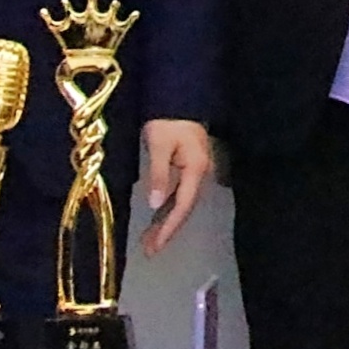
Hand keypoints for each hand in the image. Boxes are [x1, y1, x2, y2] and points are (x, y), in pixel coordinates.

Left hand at [137, 120, 211, 254]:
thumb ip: (158, 175)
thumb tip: (154, 205)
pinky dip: (167, 209)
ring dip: (166, 222)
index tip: (155, 246)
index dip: (169, 227)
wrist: (179, 98)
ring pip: (181, 203)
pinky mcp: (188, 168)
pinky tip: (157, 218)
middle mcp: (200, 173)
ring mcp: (195, 171)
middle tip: (150, 251)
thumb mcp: (159, 145)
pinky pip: (178, 194)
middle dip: (167, 230)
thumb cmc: (167, 121)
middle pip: (184, 208)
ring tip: (149, 242)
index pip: (182, 205)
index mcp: (195, 169)